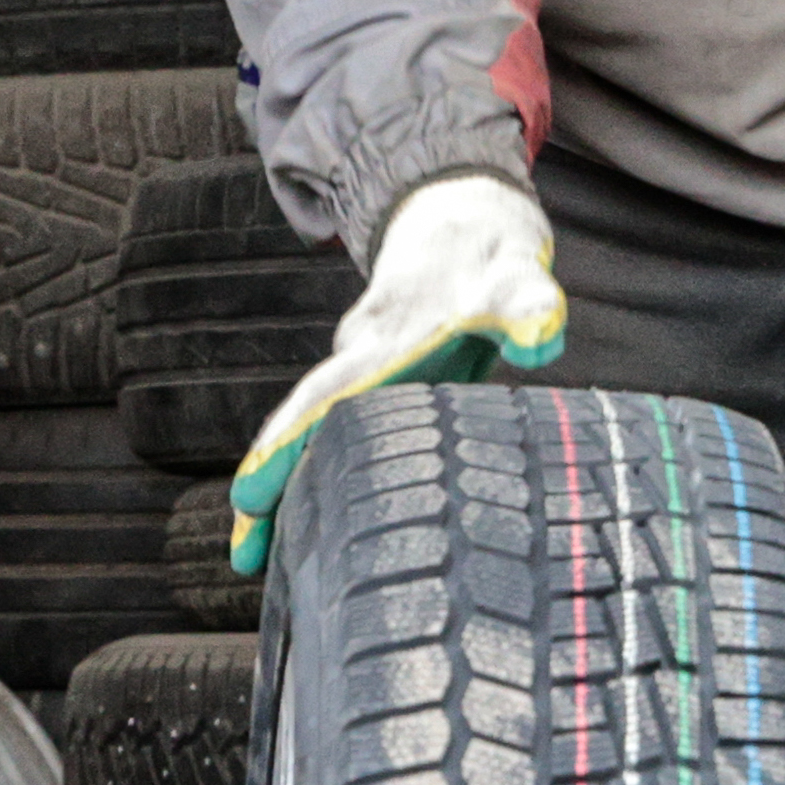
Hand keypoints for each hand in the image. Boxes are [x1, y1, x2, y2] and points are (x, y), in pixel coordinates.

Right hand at [227, 174, 566, 574]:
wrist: (462, 224)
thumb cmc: (490, 257)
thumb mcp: (518, 277)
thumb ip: (531, 307)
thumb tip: (543, 336)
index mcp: (383, 343)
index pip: (322, 400)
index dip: (286, 447)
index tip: (248, 494)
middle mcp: (358, 361)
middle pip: (298, 430)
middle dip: (263, 489)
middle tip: (241, 557)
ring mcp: (359, 376)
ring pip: (309, 438)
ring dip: (281, 494)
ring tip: (256, 560)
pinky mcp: (370, 390)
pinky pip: (332, 438)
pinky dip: (311, 479)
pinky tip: (308, 529)